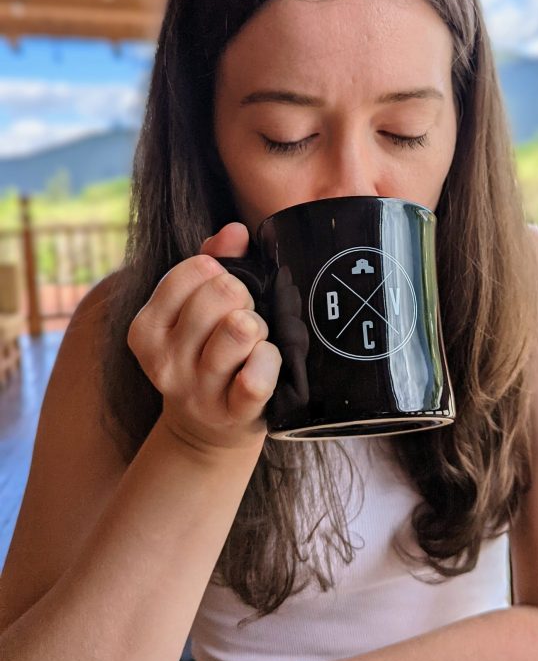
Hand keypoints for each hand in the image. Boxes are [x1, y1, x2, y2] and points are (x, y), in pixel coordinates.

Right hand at [127, 222, 281, 453]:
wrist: (208, 429)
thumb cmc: (207, 352)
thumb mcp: (196, 308)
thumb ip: (214, 260)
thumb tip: (234, 231)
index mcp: (146, 328)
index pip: (194, 269)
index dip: (221, 274)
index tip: (223, 296)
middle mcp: (164, 361)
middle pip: (222, 292)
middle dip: (243, 299)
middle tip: (242, 319)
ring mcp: (197, 390)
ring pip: (241, 328)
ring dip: (259, 329)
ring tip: (254, 342)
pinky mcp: (233, 413)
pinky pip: (257, 376)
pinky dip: (270, 362)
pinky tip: (265, 363)